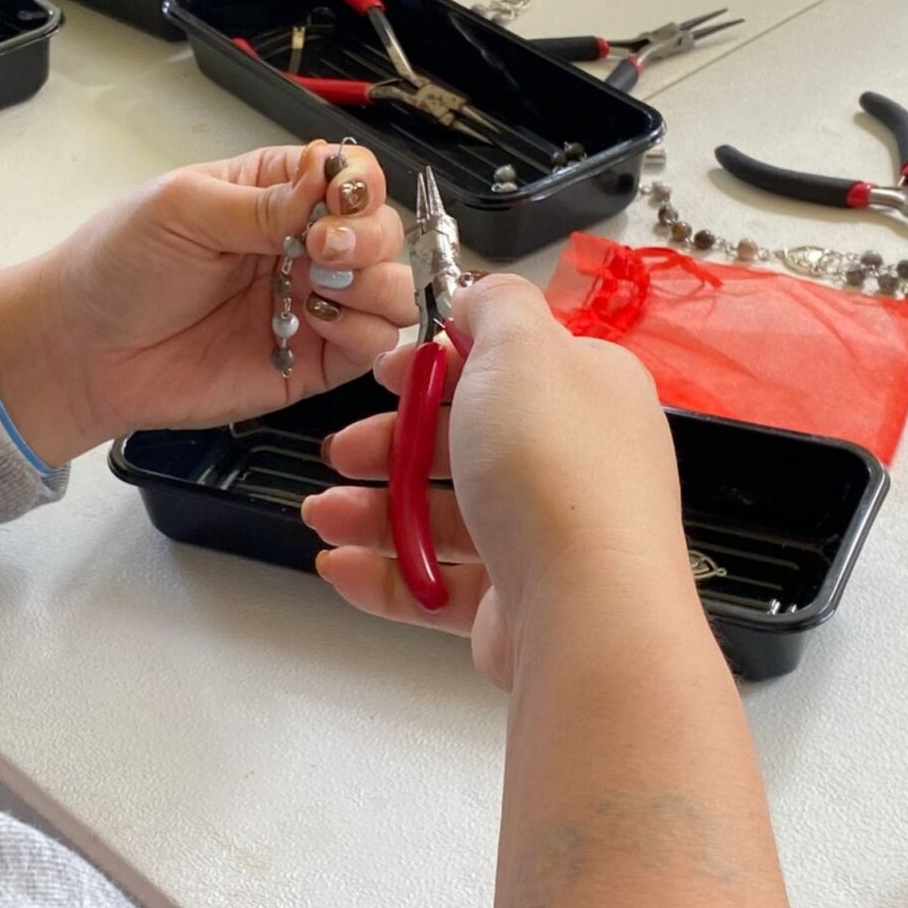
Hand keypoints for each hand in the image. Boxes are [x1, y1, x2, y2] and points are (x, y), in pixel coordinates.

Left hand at [0, 142, 416, 461]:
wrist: (81, 351)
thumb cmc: (116, 267)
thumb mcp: (183, 209)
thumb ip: (262, 202)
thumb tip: (328, 184)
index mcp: (275, 194)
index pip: (353, 176)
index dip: (358, 187)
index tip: (332, 204)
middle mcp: (303, 248)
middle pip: (384, 231)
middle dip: (367, 238)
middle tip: (321, 251)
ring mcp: (312, 307)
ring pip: (392, 290)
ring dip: (375, 285)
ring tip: (319, 290)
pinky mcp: (311, 364)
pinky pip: (371, 346)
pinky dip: (362, 332)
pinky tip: (314, 324)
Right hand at [302, 275, 694, 685]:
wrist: (584, 610)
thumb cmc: (555, 470)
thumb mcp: (521, 345)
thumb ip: (494, 304)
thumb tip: (477, 297)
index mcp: (585, 393)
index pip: (503, 365)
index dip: (435, 365)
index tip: (384, 373)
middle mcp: (572, 463)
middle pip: (461, 443)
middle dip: (388, 444)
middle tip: (342, 451)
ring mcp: (544, 538)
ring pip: (441, 516)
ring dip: (371, 513)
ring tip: (323, 515)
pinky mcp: (514, 604)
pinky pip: (435, 583)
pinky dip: (384, 575)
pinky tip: (339, 565)